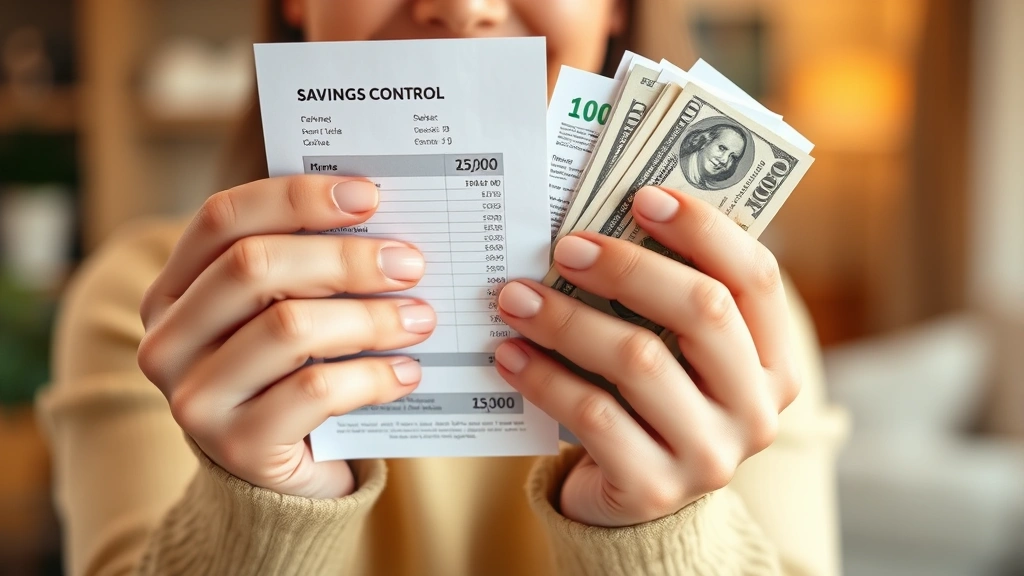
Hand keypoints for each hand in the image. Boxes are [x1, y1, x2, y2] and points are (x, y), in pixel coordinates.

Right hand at [138, 176, 435, 498]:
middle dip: (345, 258)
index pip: (223, 218)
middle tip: (410, 264)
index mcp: (173, 290)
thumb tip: (382, 223)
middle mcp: (167, 341)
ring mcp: (195, 399)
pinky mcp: (237, 447)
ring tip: (420, 319)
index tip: (369, 196)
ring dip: (370, 317)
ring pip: (288, 327)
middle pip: (254, 267)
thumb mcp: (283, 313)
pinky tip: (407, 373)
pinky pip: (316, 391)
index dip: (296, 198)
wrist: (281, 476)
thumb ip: (306, 269)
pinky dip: (374, 376)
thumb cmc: (290, 374)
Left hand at [494, 185, 799, 526]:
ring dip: (566, 318)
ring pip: (638, 360)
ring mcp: (709, 455)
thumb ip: (663, 299)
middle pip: (702, 310)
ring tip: (515, 297)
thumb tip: (599, 222)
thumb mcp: (675, 354)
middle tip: (566, 247)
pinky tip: (509, 353)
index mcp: (774, 362)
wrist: (630, 499)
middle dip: (627, 267)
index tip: (642, 197)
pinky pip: (592, 414)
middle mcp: (755, 409)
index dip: (703, 229)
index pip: (755, 278)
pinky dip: (543, 376)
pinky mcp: (652, 487)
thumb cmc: (650, 402)